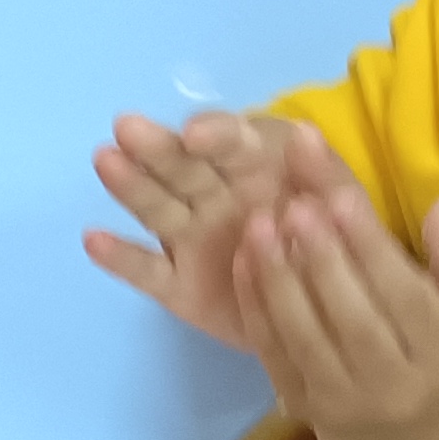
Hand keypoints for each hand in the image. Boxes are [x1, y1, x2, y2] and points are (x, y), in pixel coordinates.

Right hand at [85, 111, 349, 347]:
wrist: (330, 312)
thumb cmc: (334, 240)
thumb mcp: (346, 204)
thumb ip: (326, 173)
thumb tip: (304, 134)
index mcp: (253, 167)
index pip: (232, 145)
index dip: (213, 136)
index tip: (194, 135)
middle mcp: (214, 196)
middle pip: (182, 168)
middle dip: (156, 148)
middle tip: (126, 127)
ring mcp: (193, 242)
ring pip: (157, 209)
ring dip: (130, 185)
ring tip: (105, 161)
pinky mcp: (179, 288)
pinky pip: (145, 271)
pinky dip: (119, 258)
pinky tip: (92, 240)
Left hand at [245, 179, 438, 439]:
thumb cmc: (432, 362)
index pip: (407, 299)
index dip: (373, 249)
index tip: (340, 199)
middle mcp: (395, 385)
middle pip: (354, 319)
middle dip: (321, 259)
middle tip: (294, 206)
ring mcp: (342, 400)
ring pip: (306, 337)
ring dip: (278, 278)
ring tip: (260, 224)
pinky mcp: (301, 406)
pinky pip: (273, 352)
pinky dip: (255, 305)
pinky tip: (244, 260)